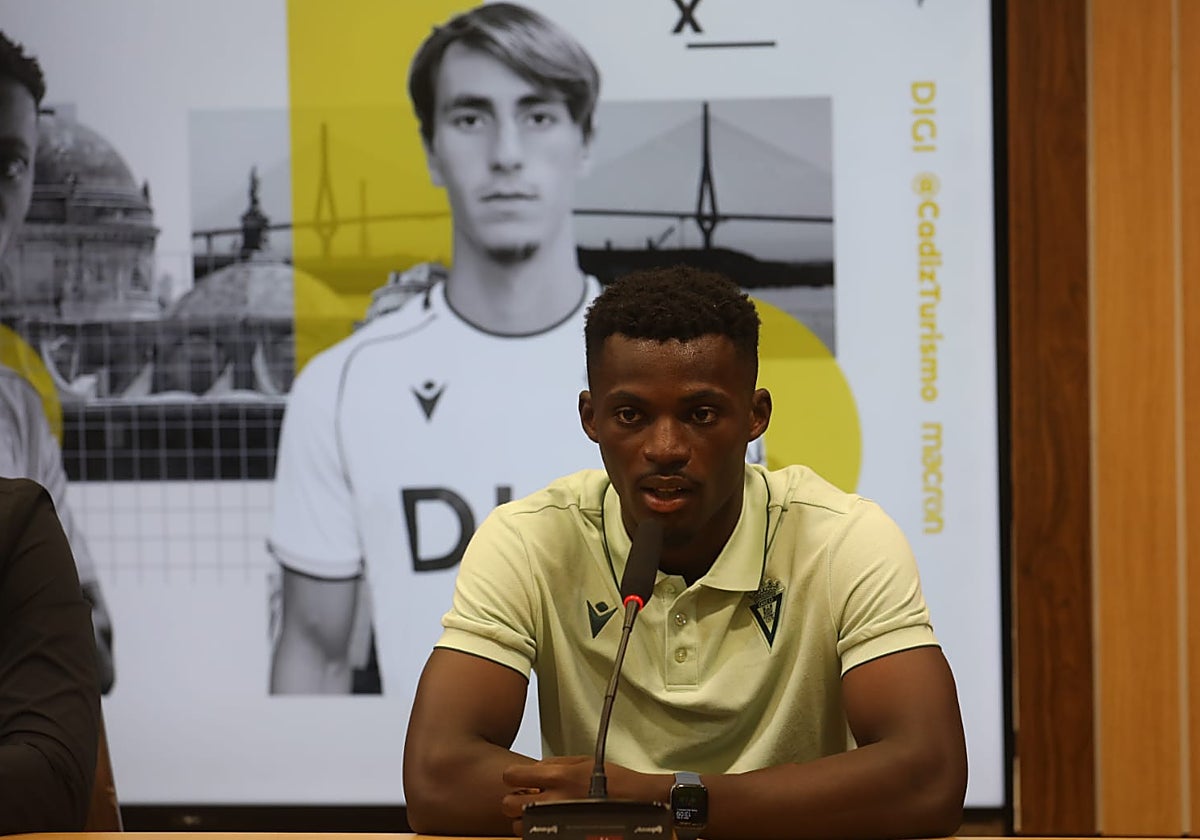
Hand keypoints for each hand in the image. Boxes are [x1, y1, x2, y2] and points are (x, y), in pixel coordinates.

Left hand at [500, 756, 669, 835]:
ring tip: (541, 815)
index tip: (518, 780)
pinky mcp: (563, 836)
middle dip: (514, 801)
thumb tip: (534, 769)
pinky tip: (551, 825)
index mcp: (557, 776)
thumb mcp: (584, 761)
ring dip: (526, 820)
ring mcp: (557, 822)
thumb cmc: (615, 781)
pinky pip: (538, 838)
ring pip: (519, 827)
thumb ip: (555, 763)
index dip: (512, 777)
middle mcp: (553, 799)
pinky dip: (539, 832)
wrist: (637, 802)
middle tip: (526, 799)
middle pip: (508, 805)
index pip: (512, 776)